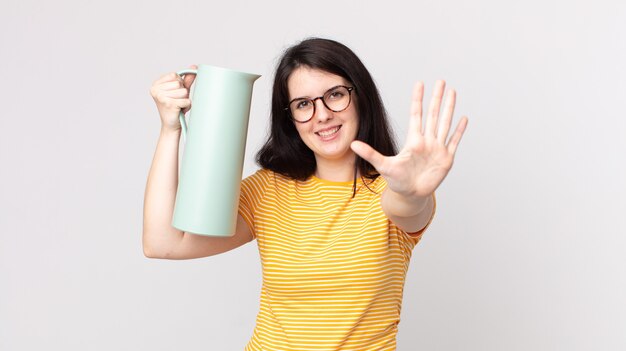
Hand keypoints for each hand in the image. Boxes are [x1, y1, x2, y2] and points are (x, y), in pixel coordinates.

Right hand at [149, 65, 196, 130]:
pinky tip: (180, 110)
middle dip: (182, 92)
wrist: (171, 125)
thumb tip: (194, 66)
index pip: (175, 75)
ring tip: (178, 105)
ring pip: (184, 91)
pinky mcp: (169, 104)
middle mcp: (156, 89)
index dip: (179, 83)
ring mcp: (161, 97)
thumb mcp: (180, 90)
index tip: (174, 92)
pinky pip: (186, 100)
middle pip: (179, 83)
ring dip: (185, 99)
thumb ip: (186, 79)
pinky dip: (187, 105)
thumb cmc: (175, 107)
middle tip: (177, 101)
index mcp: (156, 84)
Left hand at [351, 80, 467, 197]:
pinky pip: (454, 141)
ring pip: (445, 123)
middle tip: (441, 81)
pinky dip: (459, 130)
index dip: (418, 99)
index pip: (416, 114)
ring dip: (449, 108)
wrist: (411, 195)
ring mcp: (437, 148)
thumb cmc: (397, 181)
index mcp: (413, 140)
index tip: (420, 84)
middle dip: (437, 98)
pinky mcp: (446, 159)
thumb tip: (353, 144)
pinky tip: (464, 118)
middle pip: (433, 114)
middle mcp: (427, 141)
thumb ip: (370, 153)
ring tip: (453, 92)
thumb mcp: (383, 166)